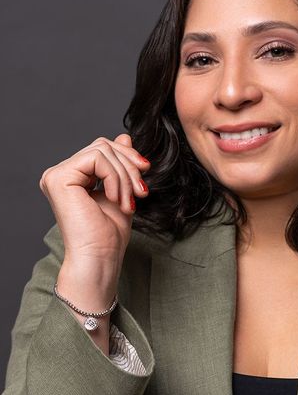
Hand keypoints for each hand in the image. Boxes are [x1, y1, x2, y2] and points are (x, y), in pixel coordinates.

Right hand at [39, 133, 150, 271]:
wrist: (99, 258)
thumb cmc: (109, 235)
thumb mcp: (121, 191)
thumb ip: (119, 165)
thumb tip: (124, 136)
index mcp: (72, 177)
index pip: (102, 149)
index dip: (128, 158)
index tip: (145, 177)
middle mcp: (60, 174)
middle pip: (103, 146)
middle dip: (129, 166)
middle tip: (142, 191)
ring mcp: (56, 175)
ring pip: (102, 150)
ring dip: (125, 175)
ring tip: (130, 200)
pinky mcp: (58, 178)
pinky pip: (97, 158)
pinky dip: (115, 177)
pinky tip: (116, 199)